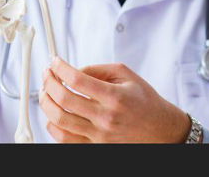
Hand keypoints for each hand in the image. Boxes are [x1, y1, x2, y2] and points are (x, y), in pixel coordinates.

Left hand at [38, 57, 190, 142]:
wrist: (161, 130)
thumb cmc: (145, 102)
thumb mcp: (127, 76)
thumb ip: (99, 70)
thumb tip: (74, 71)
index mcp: (114, 97)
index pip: (77, 80)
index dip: (60, 68)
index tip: (55, 61)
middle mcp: (106, 118)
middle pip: (64, 99)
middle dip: (49, 82)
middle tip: (47, 74)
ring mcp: (99, 136)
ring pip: (60, 121)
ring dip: (46, 103)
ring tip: (46, 92)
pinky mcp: (96, 147)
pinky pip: (65, 140)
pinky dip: (53, 126)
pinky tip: (53, 114)